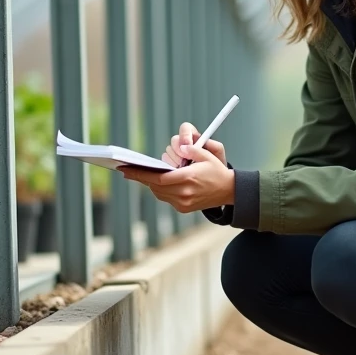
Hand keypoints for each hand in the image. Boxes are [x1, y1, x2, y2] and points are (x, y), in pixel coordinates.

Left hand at [120, 142, 234, 212]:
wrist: (229, 192)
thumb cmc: (217, 171)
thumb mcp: (208, 155)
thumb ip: (193, 149)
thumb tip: (181, 146)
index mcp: (188, 179)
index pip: (159, 178)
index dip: (141, 174)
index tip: (126, 169)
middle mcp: (184, 193)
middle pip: (155, 186)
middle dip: (141, 177)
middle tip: (127, 170)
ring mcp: (183, 203)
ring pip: (159, 193)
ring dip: (150, 183)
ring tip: (141, 174)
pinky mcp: (183, 208)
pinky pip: (166, 198)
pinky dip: (160, 189)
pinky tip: (156, 181)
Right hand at [164, 122, 225, 167]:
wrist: (212, 180)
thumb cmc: (215, 165)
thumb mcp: (218, 155)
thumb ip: (214, 145)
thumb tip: (205, 142)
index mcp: (194, 137)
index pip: (185, 128)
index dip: (185, 135)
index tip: (188, 145)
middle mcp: (183, 144)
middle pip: (174, 140)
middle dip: (178, 150)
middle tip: (185, 160)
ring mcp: (175, 153)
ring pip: (168, 151)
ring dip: (175, 160)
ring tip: (184, 168)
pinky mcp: (169, 163)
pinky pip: (165, 162)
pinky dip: (170, 167)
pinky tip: (178, 172)